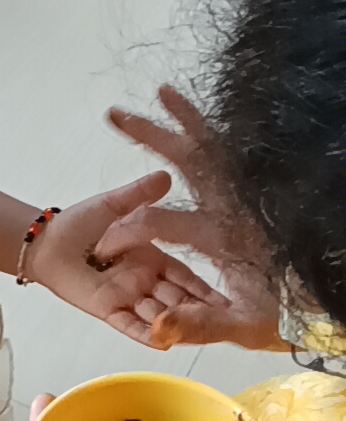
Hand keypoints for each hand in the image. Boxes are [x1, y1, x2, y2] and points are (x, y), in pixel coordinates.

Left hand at [28, 171, 219, 344]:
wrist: (47, 242)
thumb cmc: (78, 224)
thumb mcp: (114, 205)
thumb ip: (139, 194)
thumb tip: (166, 174)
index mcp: (151, 258)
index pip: (186, 276)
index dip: (206, 287)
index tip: (232, 296)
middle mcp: (144, 281)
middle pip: (178, 300)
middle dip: (201, 311)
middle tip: (229, 322)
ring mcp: (128, 297)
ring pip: (160, 315)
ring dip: (180, 324)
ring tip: (204, 333)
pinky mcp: (108, 310)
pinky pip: (131, 326)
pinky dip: (148, 335)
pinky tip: (166, 341)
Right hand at [97, 87, 281, 349]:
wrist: (316, 300)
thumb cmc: (278, 312)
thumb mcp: (240, 326)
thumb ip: (198, 324)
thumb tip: (156, 327)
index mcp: (221, 237)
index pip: (158, 223)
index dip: (125, 232)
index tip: (104, 247)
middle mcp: (231, 207)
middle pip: (188, 161)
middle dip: (152, 137)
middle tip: (119, 116)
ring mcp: (242, 197)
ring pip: (211, 149)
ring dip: (185, 121)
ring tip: (163, 93)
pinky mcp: (250, 195)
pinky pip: (227, 155)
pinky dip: (209, 133)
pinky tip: (193, 120)